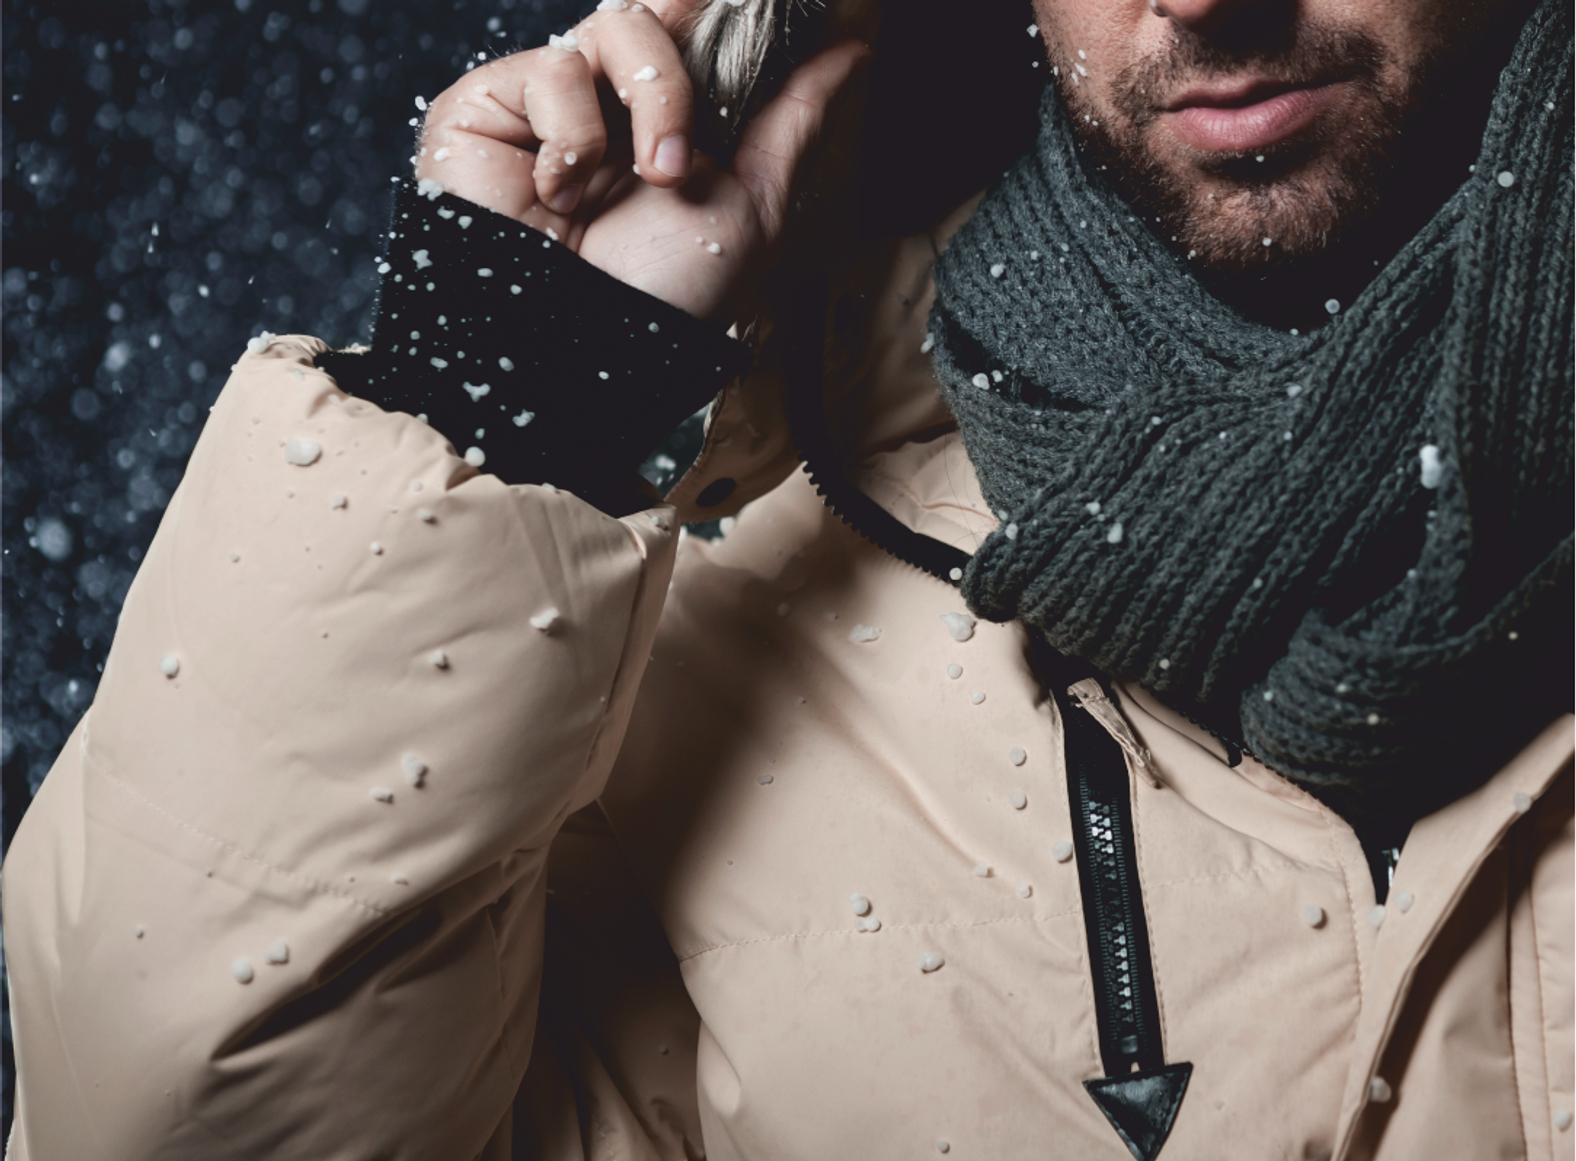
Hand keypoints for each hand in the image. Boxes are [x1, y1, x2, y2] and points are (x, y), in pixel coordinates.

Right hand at [415, 1, 868, 321]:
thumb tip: (852, 51)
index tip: (763, 7)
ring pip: (614, 28)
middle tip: (677, 167)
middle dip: (681, 86)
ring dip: (645, 109)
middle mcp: (609, 107)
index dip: (721, 14)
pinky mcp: (489, 106)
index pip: (697, 33)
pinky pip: (552, 69)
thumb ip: (794, 120)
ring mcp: (548, 104)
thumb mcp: (752, 207)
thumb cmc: (665, 295)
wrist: (581, 347)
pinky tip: (558, 197)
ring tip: (632, 183)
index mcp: (669, 123)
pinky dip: (571, 139)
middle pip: (661, 18)